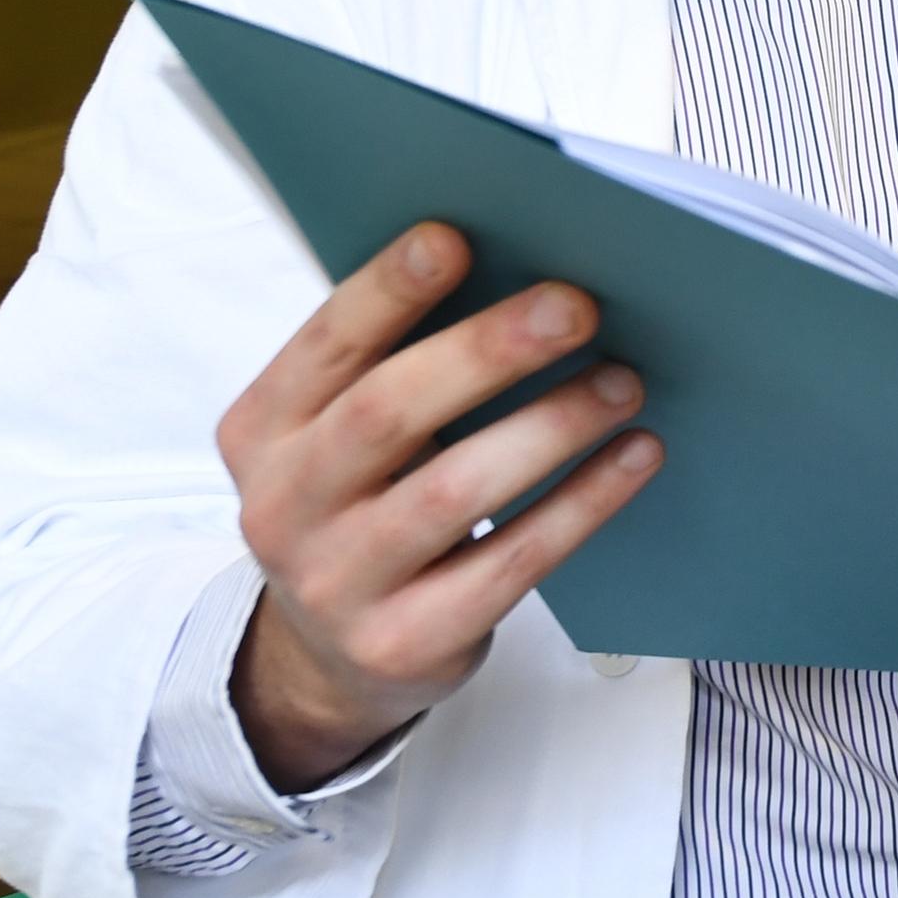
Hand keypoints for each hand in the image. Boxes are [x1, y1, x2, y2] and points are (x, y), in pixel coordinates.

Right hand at [220, 222, 659, 790]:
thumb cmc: (363, 503)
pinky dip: (583, 503)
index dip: (385, 291)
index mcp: (261, 431)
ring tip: (623, 381)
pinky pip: (511, 563)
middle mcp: (282, 507)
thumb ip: (396, 363)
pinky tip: (636, 454)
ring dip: (550, 426)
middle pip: (386, 413)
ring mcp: (338, 583)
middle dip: (486, 351)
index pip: (324, 346)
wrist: (330, 659)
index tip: (455, 238)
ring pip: (454, 492)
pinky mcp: (406, 642)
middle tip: (575, 306)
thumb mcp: (342, 436)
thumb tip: (522, 273)